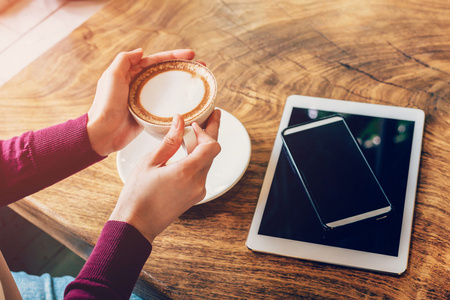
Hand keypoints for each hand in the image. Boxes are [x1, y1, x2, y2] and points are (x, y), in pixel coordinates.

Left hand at [87, 48, 196, 155]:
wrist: (103, 134)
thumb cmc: (105, 106)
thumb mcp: (112, 77)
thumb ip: (124, 60)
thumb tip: (141, 51)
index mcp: (130, 74)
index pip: (156, 61)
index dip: (174, 56)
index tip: (190, 55)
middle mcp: (138, 85)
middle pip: (165, 73)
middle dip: (183, 68)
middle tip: (199, 67)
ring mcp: (144, 100)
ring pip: (167, 88)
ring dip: (182, 84)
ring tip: (198, 82)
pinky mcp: (149, 115)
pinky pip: (165, 105)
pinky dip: (177, 102)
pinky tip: (188, 102)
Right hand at [109, 110, 220, 242]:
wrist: (137, 225)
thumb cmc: (138, 195)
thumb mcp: (150, 162)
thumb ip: (169, 140)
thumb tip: (180, 121)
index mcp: (187, 172)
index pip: (212, 146)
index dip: (207, 131)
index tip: (194, 124)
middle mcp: (198, 182)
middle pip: (213, 152)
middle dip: (211, 132)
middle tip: (213, 115)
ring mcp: (198, 191)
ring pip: (207, 162)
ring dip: (203, 146)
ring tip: (196, 131)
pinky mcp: (195, 196)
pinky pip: (201, 173)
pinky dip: (197, 159)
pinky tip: (188, 151)